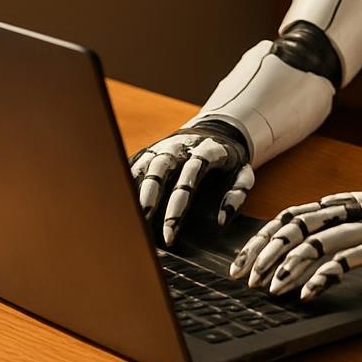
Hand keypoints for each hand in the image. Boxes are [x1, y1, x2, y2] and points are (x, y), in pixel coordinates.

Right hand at [129, 122, 253, 245]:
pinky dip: (125, 184)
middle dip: (150, 199)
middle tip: (143, 227)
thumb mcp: (243, 174)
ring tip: (126, 219)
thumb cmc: (229, 161)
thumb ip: (237, 195)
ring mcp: (162, 147)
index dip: (178, 206)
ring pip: (143, 167)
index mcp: (206, 151)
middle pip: (160, 170)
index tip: (170, 232)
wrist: (215, 130)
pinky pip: (133, 166)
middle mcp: (180, 146)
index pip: (190, 177)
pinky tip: (119, 205)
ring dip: (133, 193)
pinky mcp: (149, 151)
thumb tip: (221, 221)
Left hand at [229, 190, 361, 300]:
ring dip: (293, 266)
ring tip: (273, 289)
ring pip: (321, 241)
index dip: (265, 237)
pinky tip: (312, 292)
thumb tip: (305, 231)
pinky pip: (352, 258)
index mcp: (348, 202)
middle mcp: (357, 208)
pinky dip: (327, 275)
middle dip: (269, 252)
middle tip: (250, 278)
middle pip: (301, 225)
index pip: (295, 215)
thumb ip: (344, 222)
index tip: (243, 262)